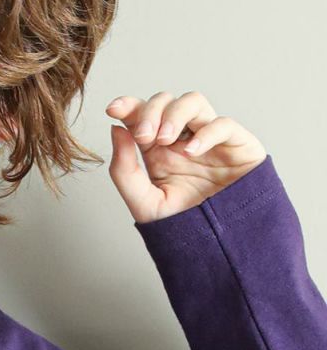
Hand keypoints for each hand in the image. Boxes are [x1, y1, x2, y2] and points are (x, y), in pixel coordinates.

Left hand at [105, 91, 267, 223]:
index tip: (113, 109)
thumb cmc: (183, 226)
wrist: (216, 247)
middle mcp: (182, 139)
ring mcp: (209, 138)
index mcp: (158, 150)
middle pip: (166, 102)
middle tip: (144, 136)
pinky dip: (206, 132)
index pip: (142, 116)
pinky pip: (223, 124)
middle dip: (151, 111)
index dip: (129, 106)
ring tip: (164, 139)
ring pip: (193, 102)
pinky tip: (191, 151)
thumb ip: (125, 170)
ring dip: (175, 114)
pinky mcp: (237, 144)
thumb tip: (116, 129)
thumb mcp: (144, 203)